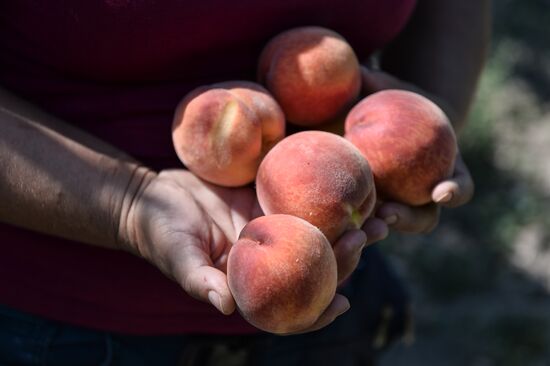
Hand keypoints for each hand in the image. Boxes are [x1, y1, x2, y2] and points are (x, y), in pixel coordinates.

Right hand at [122, 169, 368, 332]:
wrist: (150, 196)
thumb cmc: (159, 231)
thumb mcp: (177, 256)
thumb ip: (201, 281)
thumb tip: (227, 308)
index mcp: (249, 282)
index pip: (288, 307)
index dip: (316, 311)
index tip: (343, 304)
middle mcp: (267, 260)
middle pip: (313, 268)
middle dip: (345, 259)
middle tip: (366, 236)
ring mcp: (272, 230)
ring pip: (317, 235)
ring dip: (348, 229)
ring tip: (377, 215)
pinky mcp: (268, 200)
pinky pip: (303, 201)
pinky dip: (327, 198)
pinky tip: (348, 184)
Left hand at [360, 66, 474, 232]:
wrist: (379, 123)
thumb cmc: (391, 103)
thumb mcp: (388, 91)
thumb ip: (374, 83)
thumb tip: (352, 68)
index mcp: (442, 170)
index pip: (458, 187)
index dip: (454, 192)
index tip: (441, 191)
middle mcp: (421, 195)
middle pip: (422, 218)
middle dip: (409, 220)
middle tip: (389, 214)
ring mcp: (397, 206)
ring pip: (391, 227)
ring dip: (379, 230)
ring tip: (361, 226)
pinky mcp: (370, 208)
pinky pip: (363, 220)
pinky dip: (353, 224)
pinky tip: (333, 221)